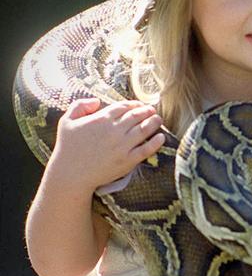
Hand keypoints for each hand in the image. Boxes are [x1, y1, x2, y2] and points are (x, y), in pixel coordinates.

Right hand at [50, 97, 164, 191]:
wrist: (71, 174)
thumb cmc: (67, 147)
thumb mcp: (67, 121)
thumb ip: (80, 106)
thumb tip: (97, 101)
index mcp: (101, 119)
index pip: (124, 107)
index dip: (134, 104)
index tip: (139, 105)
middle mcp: (115, 130)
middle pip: (137, 116)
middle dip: (146, 111)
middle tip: (152, 110)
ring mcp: (123, 146)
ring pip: (144, 130)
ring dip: (153, 122)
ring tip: (158, 119)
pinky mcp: (128, 161)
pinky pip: (146, 149)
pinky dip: (156, 142)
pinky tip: (161, 137)